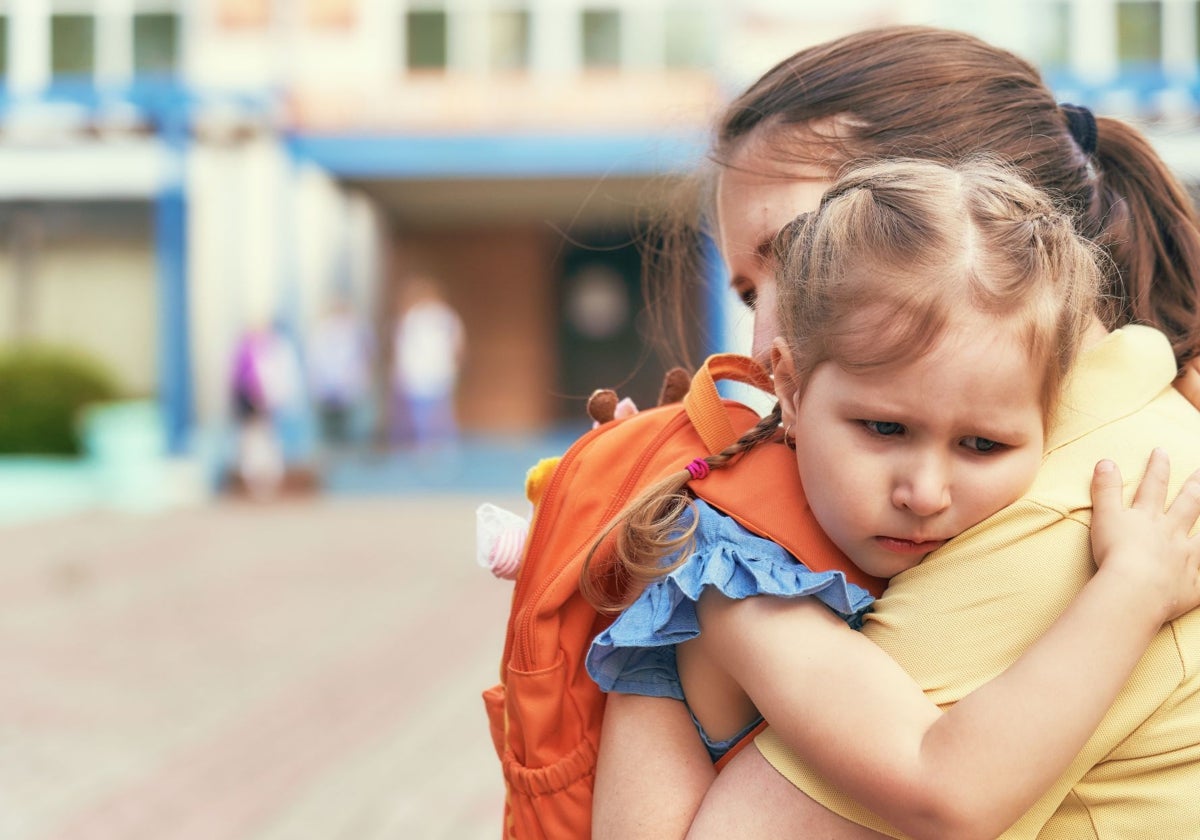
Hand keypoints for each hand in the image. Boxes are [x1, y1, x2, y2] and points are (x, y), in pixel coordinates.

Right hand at [1090, 448, 1199, 622]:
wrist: (1135, 588)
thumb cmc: (1116, 552)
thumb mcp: (1104, 516)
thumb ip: (1105, 490)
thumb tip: (1105, 461)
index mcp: (1148, 517)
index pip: (1153, 486)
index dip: (1157, 468)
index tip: (1162, 451)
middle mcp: (1171, 533)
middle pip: (1187, 505)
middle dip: (1195, 487)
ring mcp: (1184, 558)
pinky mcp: (1191, 584)